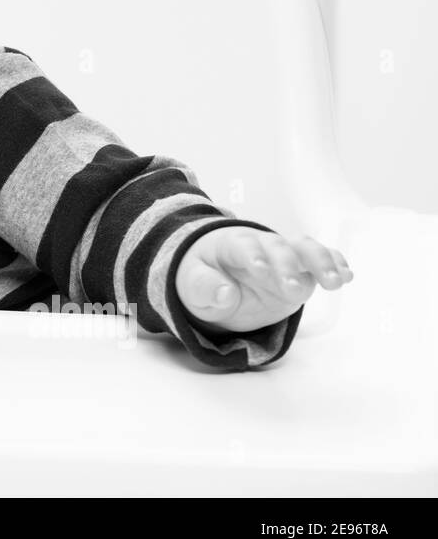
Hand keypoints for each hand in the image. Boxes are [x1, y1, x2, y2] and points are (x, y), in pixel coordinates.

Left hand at [174, 227, 352, 333]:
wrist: (215, 278)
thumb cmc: (202, 278)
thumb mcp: (191, 287)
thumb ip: (203, 288)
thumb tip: (224, 293)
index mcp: (230, 244)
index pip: (243, 246)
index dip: (252, 256)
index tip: (259, 271)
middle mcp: (261, 246)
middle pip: (278, 247)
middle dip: (287, 266)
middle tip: (292, 290)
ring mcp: (284, 257)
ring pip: (305, 249)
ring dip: (321, 263)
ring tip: (335, 282)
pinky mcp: (301, 271)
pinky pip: (321, 261)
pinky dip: (335, 264)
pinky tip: (347, 276)